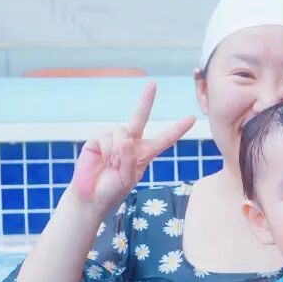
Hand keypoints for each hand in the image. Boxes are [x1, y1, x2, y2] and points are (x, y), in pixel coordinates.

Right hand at [70, 82, 195, 210]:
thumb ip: (129, 160)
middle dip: (145, 100)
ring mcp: (114, 140)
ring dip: (118, 151)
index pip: (165, 139)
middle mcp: (130, 143)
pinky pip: (107, 137)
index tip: (191, 118)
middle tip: (152, 84)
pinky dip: (107, 150)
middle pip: (141, 117)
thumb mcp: (127, 179)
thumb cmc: (112, 190)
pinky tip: (104, 161)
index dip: (177, 129)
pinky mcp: (98, 140)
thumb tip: (126, 139)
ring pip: (122, 132)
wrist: (91, 197)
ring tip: (113, 165)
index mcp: (144, 153)